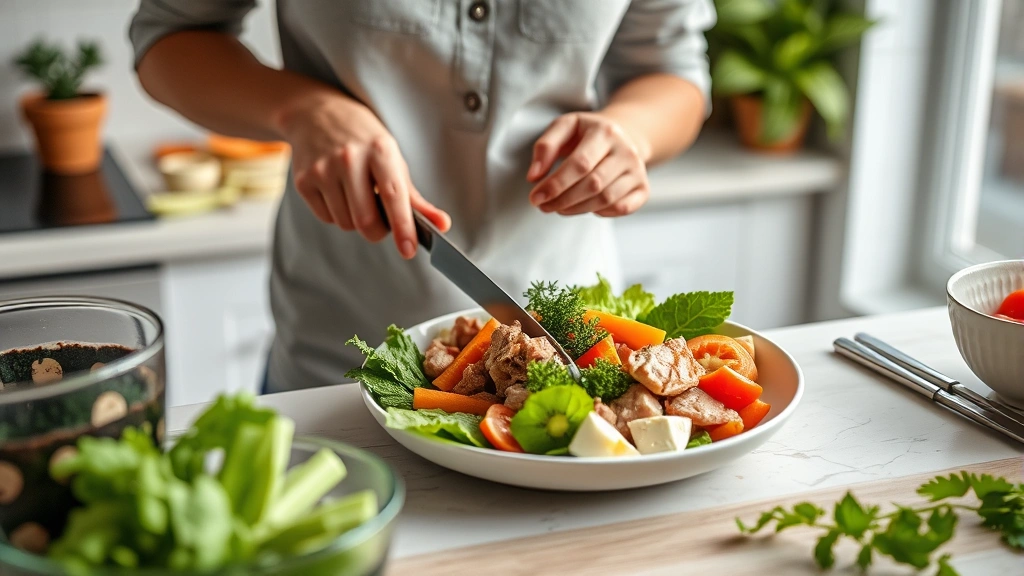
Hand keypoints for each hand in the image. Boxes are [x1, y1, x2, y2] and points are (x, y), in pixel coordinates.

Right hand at [279, 92, 449, 258]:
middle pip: (365, 220)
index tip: (408, 249)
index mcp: (380, 150)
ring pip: (345, 223)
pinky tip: (338, 192)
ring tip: (356, 196)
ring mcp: (323, 169)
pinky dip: (336, 214)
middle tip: (381, 222)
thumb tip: (442, 225)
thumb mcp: (393, 160)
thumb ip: (415, 198)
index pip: (394, 197)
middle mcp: (349, 158)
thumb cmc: (364, 140)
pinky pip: (326, 218)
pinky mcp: (303, 180)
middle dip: (377, 232)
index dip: (402, 227)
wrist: (318, 113)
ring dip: (355, 221)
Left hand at [527, 112, 649, 216]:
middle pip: (593, 184)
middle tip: (543, 206)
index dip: (555, 184)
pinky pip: (622, 208)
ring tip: (558, 207)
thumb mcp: (564, 127)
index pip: (580, 164)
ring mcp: (638, 170)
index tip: (535, 197)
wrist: (623, 135)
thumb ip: (545, 147)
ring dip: (576, 209)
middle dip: (563, 200)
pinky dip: (601, 213)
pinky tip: (585, 206)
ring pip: (605, 199)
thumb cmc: (586, 134)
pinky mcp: (643, 187)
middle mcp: (626, 151)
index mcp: (605, 132)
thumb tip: (534, 176)